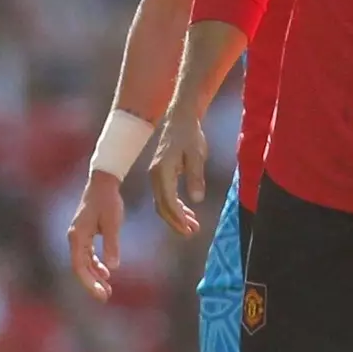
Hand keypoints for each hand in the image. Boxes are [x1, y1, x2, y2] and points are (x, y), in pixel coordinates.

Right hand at [67, 171, 124, 301]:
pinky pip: (88, 254)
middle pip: (80, 267)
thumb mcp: (112, 222)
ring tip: (107, 289)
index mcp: (77, 236)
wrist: (103, 181)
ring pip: (84, 262)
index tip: (101, 294)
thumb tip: (112, 268)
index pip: (80, 266)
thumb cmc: (107, 200)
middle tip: (106, 297)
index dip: (89, 283)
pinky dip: (96, 265)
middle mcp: (74, 237)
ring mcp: (79, 236)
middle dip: (92, 283)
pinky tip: (106, 273)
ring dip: (94, 276)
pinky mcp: (85, 233)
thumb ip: (111, 244)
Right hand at [149, 113, 206, 237]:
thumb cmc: (189, 134)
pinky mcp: (161, 174)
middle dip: (176, 222)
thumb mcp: (196, 154)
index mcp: (162, 171)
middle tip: (192, 233)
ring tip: (192, 227)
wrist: (180, 118)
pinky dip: (175, 207)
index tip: (190, 229)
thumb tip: (197, 199)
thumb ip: (195, 176)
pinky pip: (165, 196)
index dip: (179, 218)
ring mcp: (156, 175)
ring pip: (163, 203)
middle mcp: (155, 175)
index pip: (168, 201)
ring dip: (176, 217)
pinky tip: (187, 212)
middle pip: (162, 206)